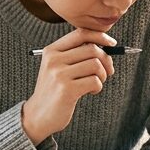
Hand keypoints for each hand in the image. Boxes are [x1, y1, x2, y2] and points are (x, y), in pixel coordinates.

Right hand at [21, 28, 116, 143]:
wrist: (37, 116)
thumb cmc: (54, 91)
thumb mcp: (57, 67)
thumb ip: (75, 54)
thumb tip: (105, 44)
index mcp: (51, 51)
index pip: (81, 33)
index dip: (100, 36)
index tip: (112, 43)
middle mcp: (54, 60)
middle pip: (92, 49)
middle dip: (106, 60)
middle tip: (108, 72)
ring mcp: (59, 74)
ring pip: (95, 64)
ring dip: (102, 75)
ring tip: (96, 83)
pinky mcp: (67, 89)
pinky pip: (95, 81)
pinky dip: (98, 87)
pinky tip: (91, 92)